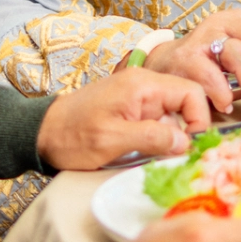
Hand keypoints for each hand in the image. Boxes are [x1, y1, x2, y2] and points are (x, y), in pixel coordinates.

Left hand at [36, 69, 210, 171]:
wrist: (42, 134)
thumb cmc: (73, 136)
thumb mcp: (112, 140)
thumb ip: (152, 137)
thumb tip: (186, 142)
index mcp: (142, 84)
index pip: (191, 92)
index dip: (198, 120)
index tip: (190, 146)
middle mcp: (144, 85)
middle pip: (186, 100)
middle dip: (189, 128)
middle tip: (180, 154)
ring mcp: (137, 96)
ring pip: (175, 112)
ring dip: (175, 135)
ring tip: (165, 156)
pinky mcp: (131, 109)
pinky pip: (159, 119)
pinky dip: (162, 136)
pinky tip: (153, 152)